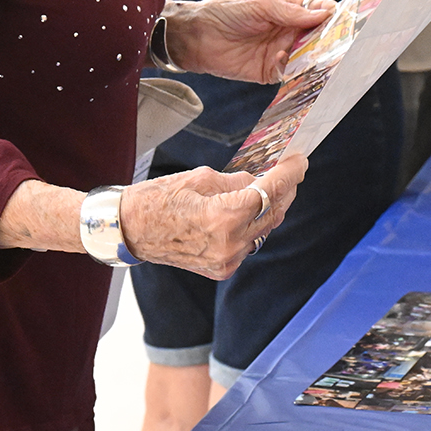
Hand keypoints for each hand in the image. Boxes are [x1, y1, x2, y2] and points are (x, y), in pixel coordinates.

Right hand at [121, 153, 305, 278]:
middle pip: (273, 213)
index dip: (289, 174)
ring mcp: (227, 259)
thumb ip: (237, 181)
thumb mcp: (201, 178)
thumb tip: (260, 181)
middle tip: (290, 171)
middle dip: (285, 190)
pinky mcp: (222, 268)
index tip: (299, 161)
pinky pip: (249, 243)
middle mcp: (230, 243)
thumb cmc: (158, 200)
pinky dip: (254, 225)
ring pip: (264, 229)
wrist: (130, 231)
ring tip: (271, 187)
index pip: (270, 192)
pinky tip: (251, 210)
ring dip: (271, 207)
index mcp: (224, 216)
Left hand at [165, 0, 335, 82]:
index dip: (332, 16)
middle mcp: (289, 32)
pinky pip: (289, 74)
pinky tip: (286, 62)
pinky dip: (292, 71)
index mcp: (289, 11)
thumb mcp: (260, 5)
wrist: (195, 37)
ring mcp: (281, 53)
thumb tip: (323, 14)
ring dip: (314, 58)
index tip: (346, 21)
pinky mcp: (269, 72)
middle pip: (318, 38)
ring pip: (307, 58)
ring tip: (320, 57)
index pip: (318, 13)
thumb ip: (290, 11)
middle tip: (341, 44)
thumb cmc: (226, 12)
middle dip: (329, 41)